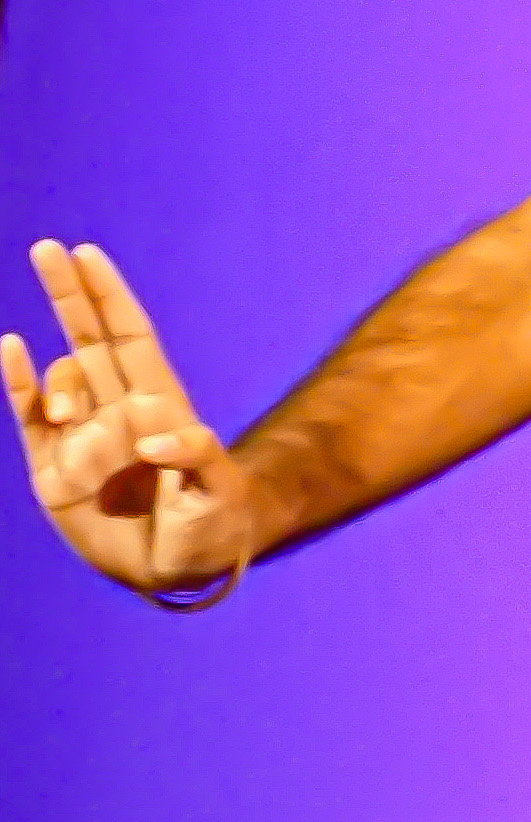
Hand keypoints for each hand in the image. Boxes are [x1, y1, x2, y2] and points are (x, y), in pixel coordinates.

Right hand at [3, 241, 259, 592]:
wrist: (178, 572)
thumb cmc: (211, 526)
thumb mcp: (218, 492)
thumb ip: (196, 458)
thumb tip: (151, 437)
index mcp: (158, 405)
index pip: (129, 337)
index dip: (109, 296)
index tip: (87, 254)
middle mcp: (116, 412)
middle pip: (87, 340)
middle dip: (69, 295)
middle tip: (46, 249)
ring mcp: (82, 438)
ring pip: (62, 383)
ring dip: (62, 383)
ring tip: (71, 419)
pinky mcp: (54, 470)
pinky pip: (30, 419)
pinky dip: (18, 384)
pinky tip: (10, 348)